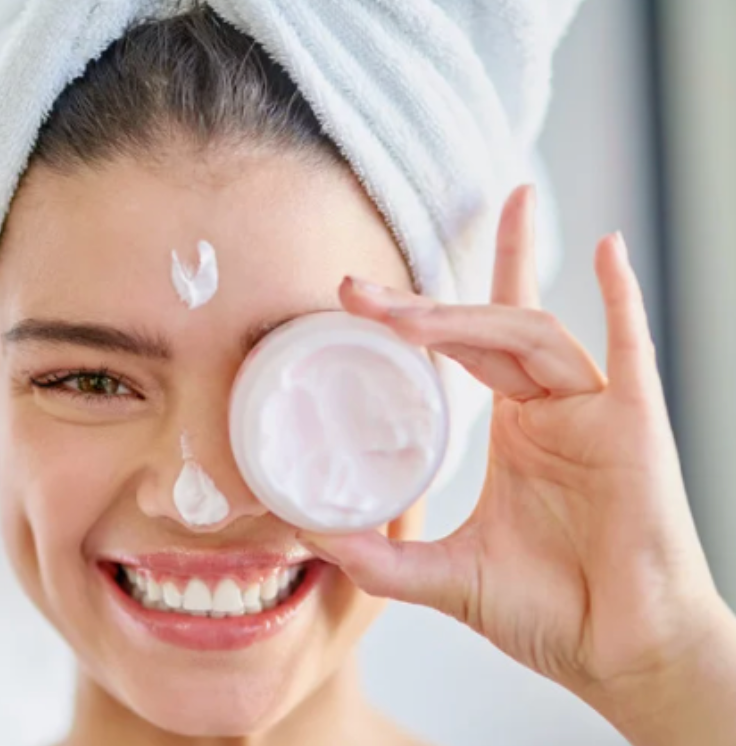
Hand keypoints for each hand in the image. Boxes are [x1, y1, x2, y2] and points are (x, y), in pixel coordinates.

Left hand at [304, 185, 735, 742]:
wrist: (624, 657)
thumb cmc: (554, 614)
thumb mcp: (446, 577)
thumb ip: (380, 557)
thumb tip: (305, 533)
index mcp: (517, 431)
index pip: (466, 347)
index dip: (417, 316)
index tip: (355, 298)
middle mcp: (553, 410)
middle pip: (487, 329)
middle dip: (422, 308)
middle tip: (356, 292)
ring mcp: (594, 413)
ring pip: (532, 336)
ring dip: (468, 318)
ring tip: (402, 319)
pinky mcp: (636, 428)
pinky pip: (632, 350)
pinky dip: (622, 298)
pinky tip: (606, 249)